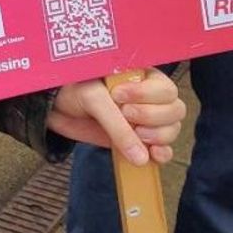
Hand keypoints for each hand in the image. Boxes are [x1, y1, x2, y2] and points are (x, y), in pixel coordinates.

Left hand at [48, 68, 184, 165]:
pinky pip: (164, 148)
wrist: (56, 108)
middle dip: (153, 117)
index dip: (147, 95)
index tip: (118, 96)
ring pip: (172, 128)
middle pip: (175, 109)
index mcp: (141, 75)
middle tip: (126, 115)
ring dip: (158, 135)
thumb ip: (116, 124)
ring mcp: (146, 119)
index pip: (165, 87)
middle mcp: (148, 96)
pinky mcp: (139, 139)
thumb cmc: (75, 91)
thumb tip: (142, 158)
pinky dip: (162, 153)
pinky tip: (153, 156)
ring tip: (135, 135)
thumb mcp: (93, 100)